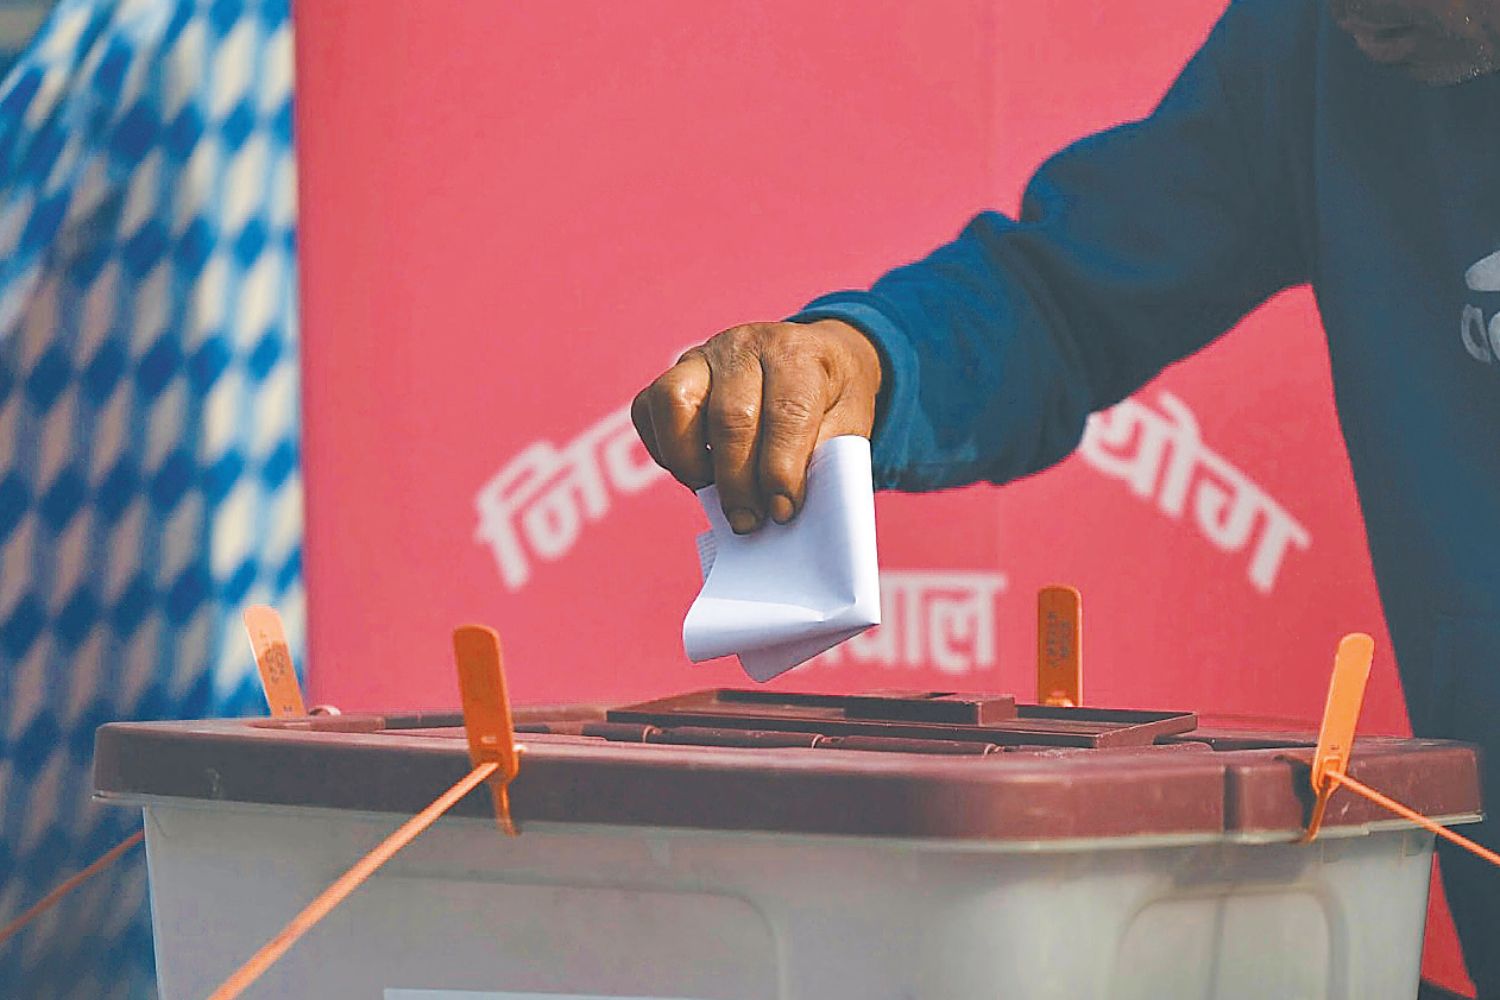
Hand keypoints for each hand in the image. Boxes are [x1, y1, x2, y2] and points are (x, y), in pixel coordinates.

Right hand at [632, 319, 882, 532]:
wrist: (814, 358)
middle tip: (747, 521)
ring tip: (713, 493)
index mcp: (798, 354)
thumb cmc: (830, 399)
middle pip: (731, 417)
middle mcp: (745, 345)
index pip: (786, 412)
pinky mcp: (674, 371)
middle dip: (737, 482)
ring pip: (676, 401)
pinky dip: (665, 450)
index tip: (782, 512)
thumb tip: (781, 510)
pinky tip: (696, 471)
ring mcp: (703, 355)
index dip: (781, 470)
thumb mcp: (848, 423)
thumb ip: (822, 461)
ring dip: (690, 461)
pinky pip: (650, 409)